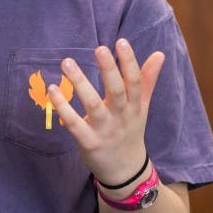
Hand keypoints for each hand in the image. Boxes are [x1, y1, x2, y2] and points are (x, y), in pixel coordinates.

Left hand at [48, 39, 164, 184]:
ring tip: (67, 63)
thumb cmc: (130, 131)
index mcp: (135, 106)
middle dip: (109, 70)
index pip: (134, 82)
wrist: (125, 171)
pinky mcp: (88, 143)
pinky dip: (63, 108)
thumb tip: (159, 54)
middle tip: (100, 48)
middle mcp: (121, 117)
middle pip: (117, 92)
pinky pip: (75, 124)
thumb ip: (147, 80)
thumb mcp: (142, 107)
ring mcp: (105, 131)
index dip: (129, 62)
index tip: (121, 41)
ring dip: (80, 84)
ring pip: (93, 106)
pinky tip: (53, 90)